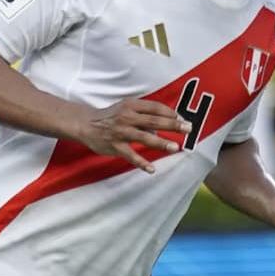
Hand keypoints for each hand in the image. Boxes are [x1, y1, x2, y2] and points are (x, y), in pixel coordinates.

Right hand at [68, 96, 189, 165]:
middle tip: (188, 128)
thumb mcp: (126, 108)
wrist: (86, 124)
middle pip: (154, 121)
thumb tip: (163, 125)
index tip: (181, 118)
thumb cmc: (111, 116)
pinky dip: (141, 163)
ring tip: (175, 147)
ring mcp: (121, 132)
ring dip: (161, 143)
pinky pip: (131, 156)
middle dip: (173, 125)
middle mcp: (127, 117)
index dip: (170, 112)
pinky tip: (152, 169)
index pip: (155, 107)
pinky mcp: (115, 146)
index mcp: (131, 105)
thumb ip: (143, 114)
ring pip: (145, 138)